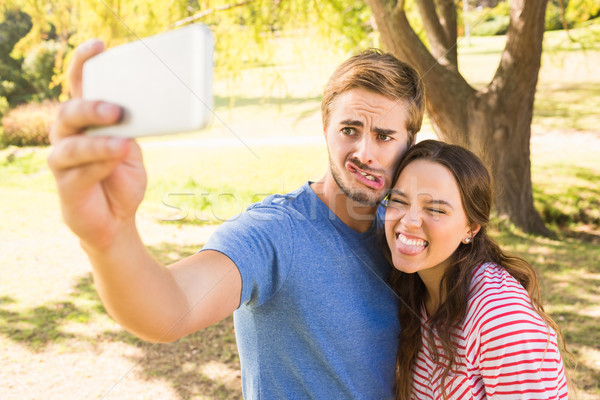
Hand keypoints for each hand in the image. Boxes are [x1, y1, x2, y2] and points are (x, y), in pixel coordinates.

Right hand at [48, 39, 146, 249]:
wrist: (117, 219)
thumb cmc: (122, 177)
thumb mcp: (132, 148)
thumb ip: (131, 129)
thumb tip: (147, 107)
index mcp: (86, 120)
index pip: (80, 84)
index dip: (84, 63)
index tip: (99, 46)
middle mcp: (68, 135)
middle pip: (69, 112)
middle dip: (91, 108)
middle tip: (116, 110)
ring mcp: (63, 161)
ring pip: (71, 145)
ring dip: (97, 143)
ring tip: (122, 143)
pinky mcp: (66, 186)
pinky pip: (78, 173)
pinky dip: (99, 166)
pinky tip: (115, 162)